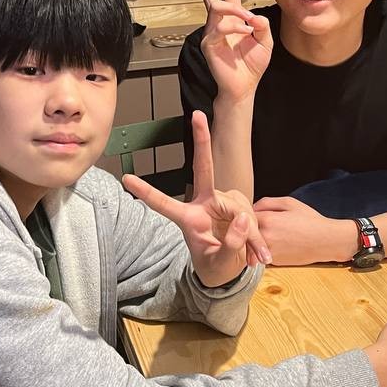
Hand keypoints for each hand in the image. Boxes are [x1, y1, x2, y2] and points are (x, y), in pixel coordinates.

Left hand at [123, 111, 271, 285]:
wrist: (229, 271)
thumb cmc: (215, 267)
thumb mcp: (220, 263)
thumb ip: (231, 244)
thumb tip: (242, 219)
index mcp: (188, 219)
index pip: (164, 204)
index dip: (146, 192)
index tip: (127, 178)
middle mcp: (204, 204)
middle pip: (203, 168)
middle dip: (201, 140)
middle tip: (197, 115)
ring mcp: (222, 202)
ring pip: (238, 207)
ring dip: (250, 233)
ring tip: (255, 257)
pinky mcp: (238, 205)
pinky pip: (250, 215)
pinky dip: (257, 236)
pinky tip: (260, 254)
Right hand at [198, 0, 271, 103]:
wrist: (244, 86)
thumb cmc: (252, 65)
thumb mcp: (265, 41)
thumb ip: (262, 25)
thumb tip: (253, 14)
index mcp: (234, 19)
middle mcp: (220, 23)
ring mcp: (212, 32)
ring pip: (219, 7)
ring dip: (236, 9)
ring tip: (248, 19)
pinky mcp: (208, 43)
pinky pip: (220, 27)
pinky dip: (235, 27)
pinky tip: (245, 33)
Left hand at [253, 195, 355, 264]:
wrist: (326, 241)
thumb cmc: (310, 220)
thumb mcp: (289, 203)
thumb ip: (266, 203)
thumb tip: (251, 208)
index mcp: (267, 220)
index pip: (244, 216)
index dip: (246, 214)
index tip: (251, 214)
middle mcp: (265, 237)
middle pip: (245, 233)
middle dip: (248, 229)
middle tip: (259, 225)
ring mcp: (269, 252)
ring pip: (252, 245)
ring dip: (254, 240)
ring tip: (272, 234)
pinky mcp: (274, 262)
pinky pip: (261, 253)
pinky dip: (263, 249)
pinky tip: (277, 243)